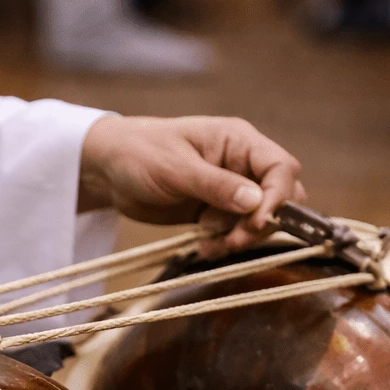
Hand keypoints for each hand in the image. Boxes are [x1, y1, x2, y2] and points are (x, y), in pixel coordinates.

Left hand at [78, 115, 306, 255]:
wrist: (108, 170)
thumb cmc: (140, 154)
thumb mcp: (175, 168)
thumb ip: (216, 185)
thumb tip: (257, 201)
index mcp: (239, 142)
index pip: (281, 168)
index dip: (278, 198)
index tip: (256, 222)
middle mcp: (241, 165)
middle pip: (278, 197)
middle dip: (261, 223)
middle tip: (233, 240)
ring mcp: (229, 190)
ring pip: (257, 220)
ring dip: (240, 238)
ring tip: (210, 245)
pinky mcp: (214, 212)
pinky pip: (234, 232)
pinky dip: (224, 244)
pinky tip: (203, 247)